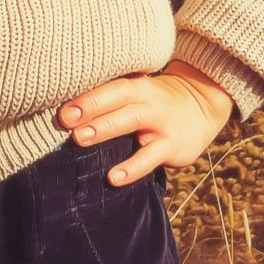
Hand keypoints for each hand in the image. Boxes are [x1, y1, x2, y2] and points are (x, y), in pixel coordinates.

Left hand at [55, 57, 235, 182]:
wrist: (202, 105)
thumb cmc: (156, 101)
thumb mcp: (140, 91)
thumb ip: (112, 98)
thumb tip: (69, 110)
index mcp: (137, 86)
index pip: (110, 86)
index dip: (87, 95)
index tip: (62, 106)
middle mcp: (148, 100)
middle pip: (117, 99)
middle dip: (90, 108)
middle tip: (64, 119)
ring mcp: (161, 123)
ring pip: (131, 121)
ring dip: (104, 129)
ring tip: (79, 139)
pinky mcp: (172, 146)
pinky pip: (149, 158)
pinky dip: (131, 168)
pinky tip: (112, 178)